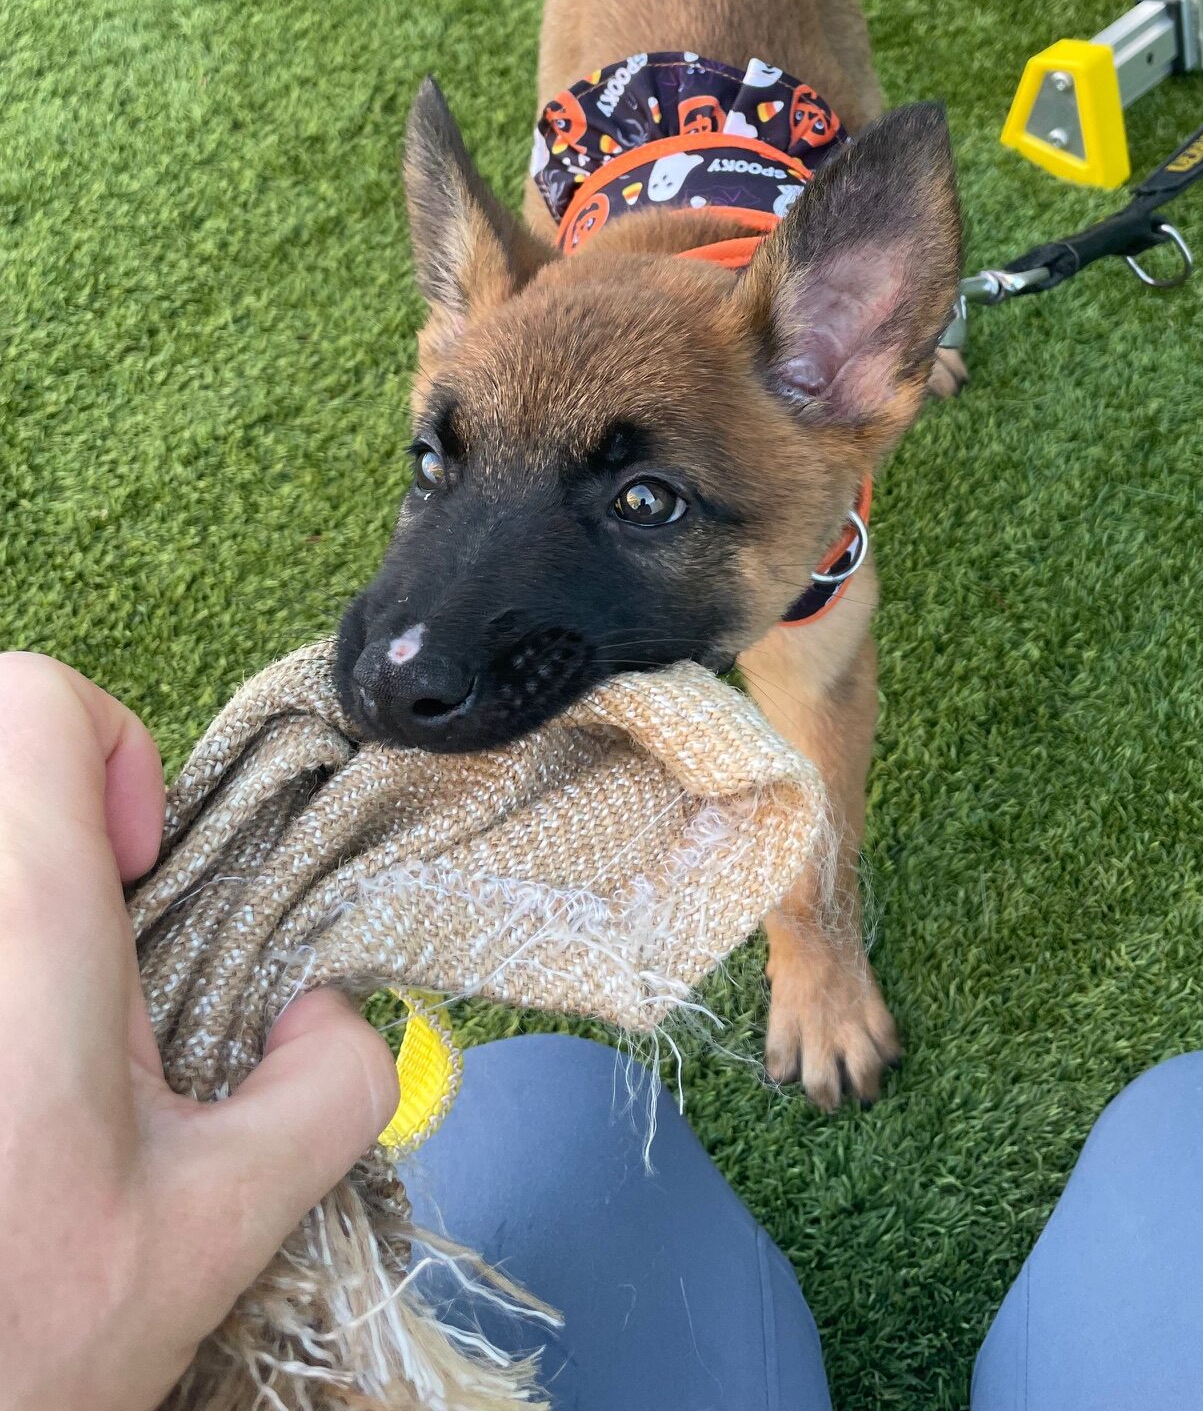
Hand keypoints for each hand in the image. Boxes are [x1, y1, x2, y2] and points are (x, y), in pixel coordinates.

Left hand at [0, 653, 398, 1410]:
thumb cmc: (12, 1336)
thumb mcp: (217, 1227)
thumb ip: (329, 1088)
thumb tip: (335, 1018)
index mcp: (19, 923)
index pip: (35, 700)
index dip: (109, 749)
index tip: (137, 873)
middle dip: (49, 819)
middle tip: (87, 945)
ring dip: (16, 901)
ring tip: (37, 1021)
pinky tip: (3, 1071)